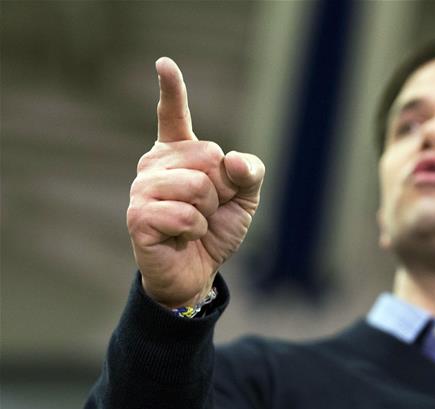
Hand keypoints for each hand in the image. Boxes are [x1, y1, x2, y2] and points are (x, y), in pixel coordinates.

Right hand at [127, 57, 264, 307]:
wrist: (197, 271)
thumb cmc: (216, 229)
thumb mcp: (245, 197)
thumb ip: (249, 171)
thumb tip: (234, 160)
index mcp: (178, 154)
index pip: (173, 115)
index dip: (172, 90)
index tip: (164, 63)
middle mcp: (155, 164)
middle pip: (209, 156)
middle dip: (221, 189)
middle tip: (207, 209)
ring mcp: (142, 189)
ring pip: (198, 186)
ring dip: (208, 212)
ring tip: (194, 224)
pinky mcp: (138, 217)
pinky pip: (186, 215)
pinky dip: (195, 230)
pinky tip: (181, 237)